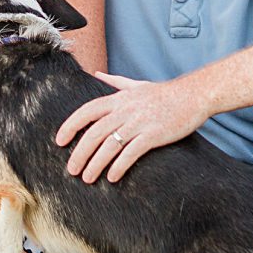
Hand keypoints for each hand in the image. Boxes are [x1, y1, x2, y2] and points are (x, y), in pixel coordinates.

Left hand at [56, 78, 204, 182]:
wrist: (194, 96)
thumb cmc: (165, 93)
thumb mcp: (137, 84)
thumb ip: (116, 82)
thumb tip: (97, 75)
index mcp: (119, 98)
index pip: (86, 111)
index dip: (70, 126)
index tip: (59, 141)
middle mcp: (125, 110)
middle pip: (94, 133)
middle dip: (79, 153)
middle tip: (71, 170)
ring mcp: (139, 122)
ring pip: (109, 145)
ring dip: (95, 164)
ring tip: (87, 178)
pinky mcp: (153, 134)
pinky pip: (130, 153)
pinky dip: (119, 166)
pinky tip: (112, 177)